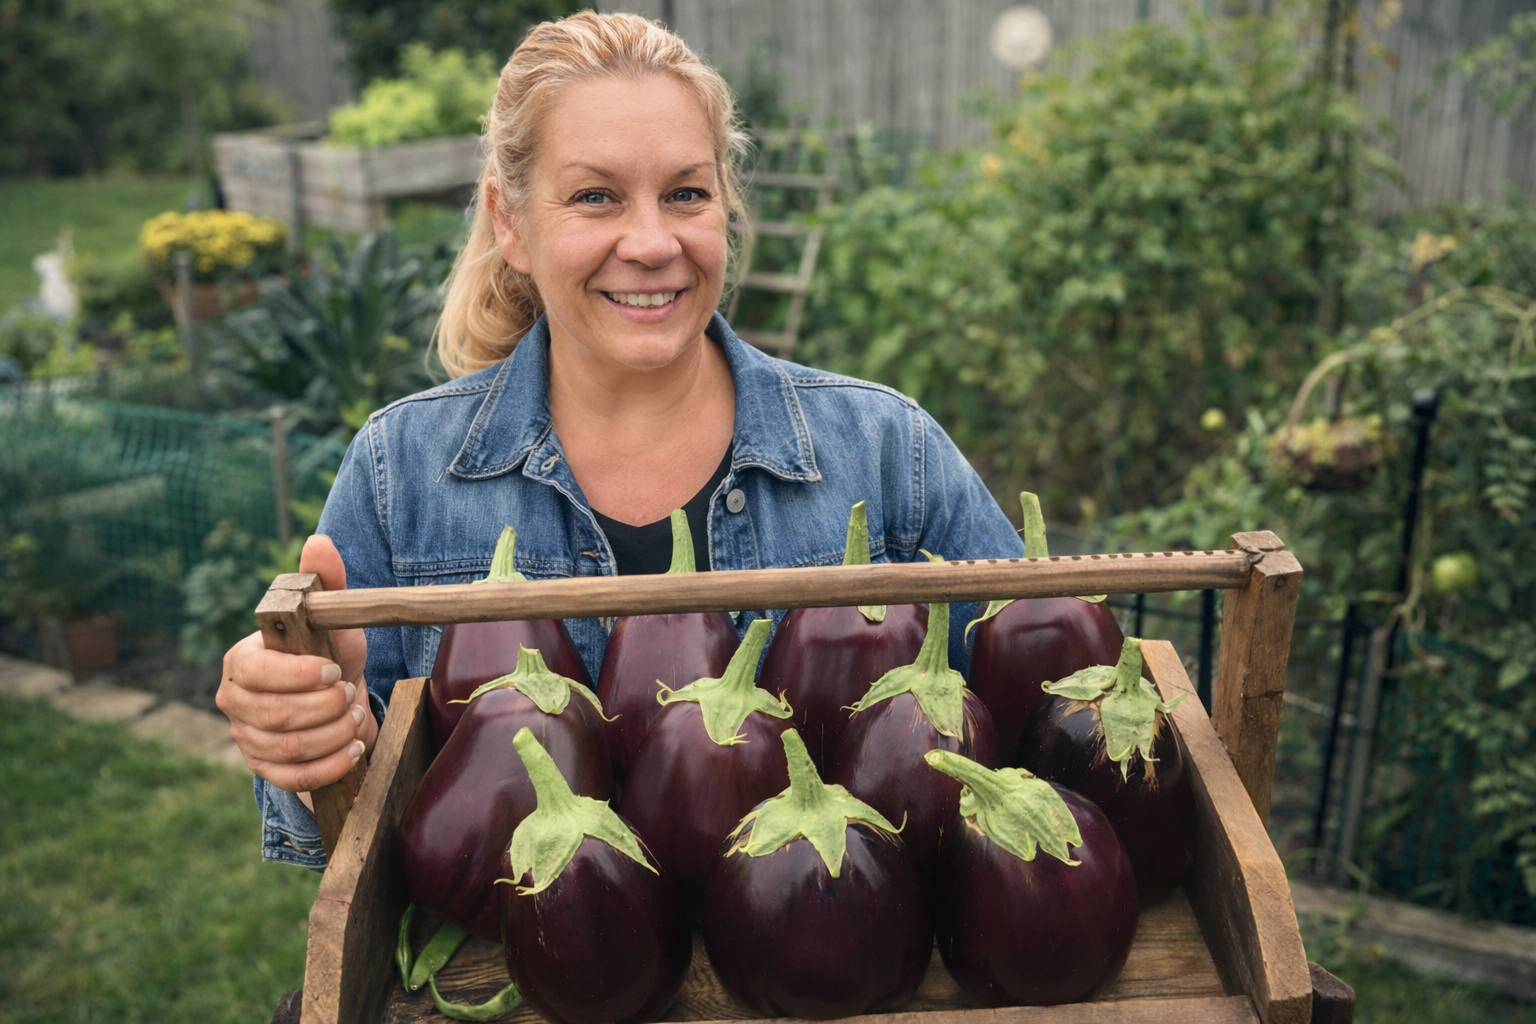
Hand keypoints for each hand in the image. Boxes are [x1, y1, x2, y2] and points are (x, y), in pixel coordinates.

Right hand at [217, 535, 374, 799]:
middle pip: (274, 715)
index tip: (335, 671)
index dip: (299, 676)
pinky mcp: (264, 767)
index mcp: (242, 659)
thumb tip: (318, 542)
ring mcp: (245, 737)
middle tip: (351, 694)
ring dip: (333, 734)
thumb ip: (325, 580)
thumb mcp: (333, 615)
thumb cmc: (329, 651)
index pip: (258, 674)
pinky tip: (354, 749)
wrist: (335, 697)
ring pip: (288, 748)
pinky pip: (293, 778)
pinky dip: (331, 766)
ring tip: (355, 715)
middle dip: (324, 707)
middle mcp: (233, 700)